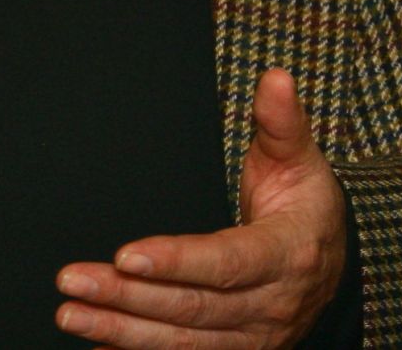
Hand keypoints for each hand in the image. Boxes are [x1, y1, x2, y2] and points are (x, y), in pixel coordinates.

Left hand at [52, 68, 345, 348]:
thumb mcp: (300, 162)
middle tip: (73, 282)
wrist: (331, 263)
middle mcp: (271, 305)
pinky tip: (97, 349)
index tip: (128, 255)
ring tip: (71, 315)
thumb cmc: (305, 207)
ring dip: (122, 331)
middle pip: (194, 308)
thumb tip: (276, 78)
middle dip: (129, 298)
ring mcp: (253, 337)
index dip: (179, 261)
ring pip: (184, 341)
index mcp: (288, 255)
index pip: (229, 262)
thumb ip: (282, 123)